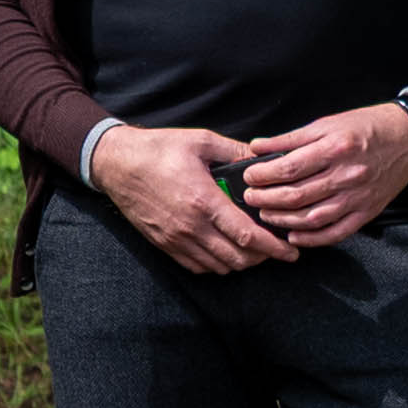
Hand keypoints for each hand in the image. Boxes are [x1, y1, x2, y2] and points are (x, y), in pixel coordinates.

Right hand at [94, 125, 293, 275]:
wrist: (116, 164)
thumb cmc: (158, 149)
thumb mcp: (201, 140)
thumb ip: (234, 151)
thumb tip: (262, 159)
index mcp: (204, 201)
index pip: (247, 235)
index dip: (273, 247)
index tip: (290, 251)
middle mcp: (191, 226)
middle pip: (237, 258)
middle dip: (262, 258)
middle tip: (275, 249)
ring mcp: (176, 239)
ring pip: (219, 266)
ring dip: (240, 262)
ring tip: (253, 250)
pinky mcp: (164, 245)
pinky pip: (197, 267)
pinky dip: (217, 265)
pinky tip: (225, 251)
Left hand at [236, 103, 407, 249]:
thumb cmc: (365, 127)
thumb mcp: (328, 124)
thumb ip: (291, 138)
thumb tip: (256, 147)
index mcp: (335, 148)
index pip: (290, 168)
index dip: (263, 175)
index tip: (249, 177)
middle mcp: (347, 175)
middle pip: (297, 196)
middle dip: (266, 199)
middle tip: (250, 198)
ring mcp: (358, 197)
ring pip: (312, 218)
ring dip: (283, 220)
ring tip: (266, 215)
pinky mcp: (367, 212)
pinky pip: (335, 233)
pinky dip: (311, 239)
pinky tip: (293, 236)